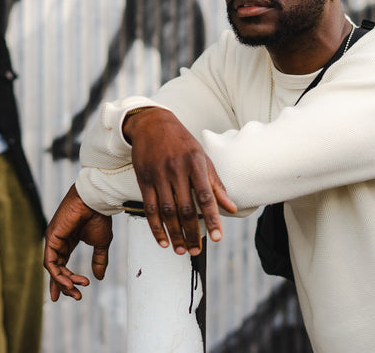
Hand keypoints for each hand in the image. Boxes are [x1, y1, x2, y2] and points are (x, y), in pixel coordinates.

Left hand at [43, 184, 112, 300]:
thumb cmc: (98, 217)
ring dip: (64, 281)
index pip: (62, 265)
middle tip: (76, 296)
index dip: (64, 281)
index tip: (73, 294)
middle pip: (56, 269)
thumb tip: (99, 277)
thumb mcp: (101, 243)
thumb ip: (99, 260)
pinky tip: (68, 281)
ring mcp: (53, 239)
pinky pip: (50, 261)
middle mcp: (58, 241)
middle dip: (64, 285)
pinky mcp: (51, 237)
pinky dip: (57, 274)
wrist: (96, 201)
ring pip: (53, 268)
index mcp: (68, 242)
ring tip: (76, 290)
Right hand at [124, 108, 236, 255]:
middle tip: (196, 251)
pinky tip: (163, 240)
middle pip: (185, 208)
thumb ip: (216, 184)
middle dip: (192, 233)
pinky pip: (149, 208)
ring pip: (166, 212)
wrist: (152, 124)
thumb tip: (231, 207)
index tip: (218, 237)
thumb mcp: (202, 157)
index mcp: (195, 164)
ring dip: (174, 234)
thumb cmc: (182, 142)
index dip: (212, 218)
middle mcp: (176, 170)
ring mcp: (158, 175)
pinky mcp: (144, 179)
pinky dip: (156, 227)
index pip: (205, 196)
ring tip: (182, 250)